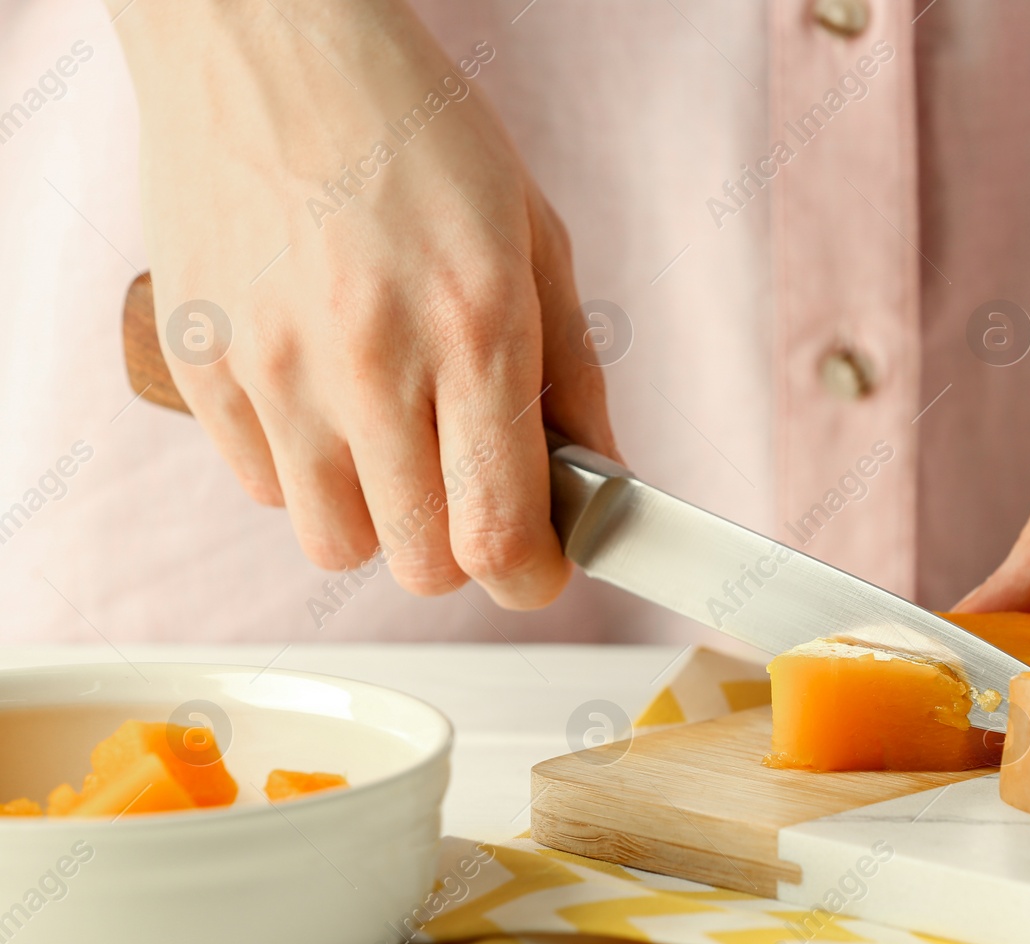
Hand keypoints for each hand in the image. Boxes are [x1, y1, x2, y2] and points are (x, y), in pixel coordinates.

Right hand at [111, 0, 616, 606]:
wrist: (271, 43)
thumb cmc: (416, 132)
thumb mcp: (535, 240)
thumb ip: (573, 376)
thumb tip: (601, 482)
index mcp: (474, 326)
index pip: (501, 535)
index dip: (533, 576)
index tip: (540, 565)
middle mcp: (369, 360)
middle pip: (422, 563)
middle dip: (462, 546)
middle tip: (470, 489)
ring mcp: (273, 367)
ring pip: (333, 543)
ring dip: (379, 519)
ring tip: (393, 441)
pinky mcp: (200, 363)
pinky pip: (261, 485)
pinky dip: (304, 470)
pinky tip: (325, 398)